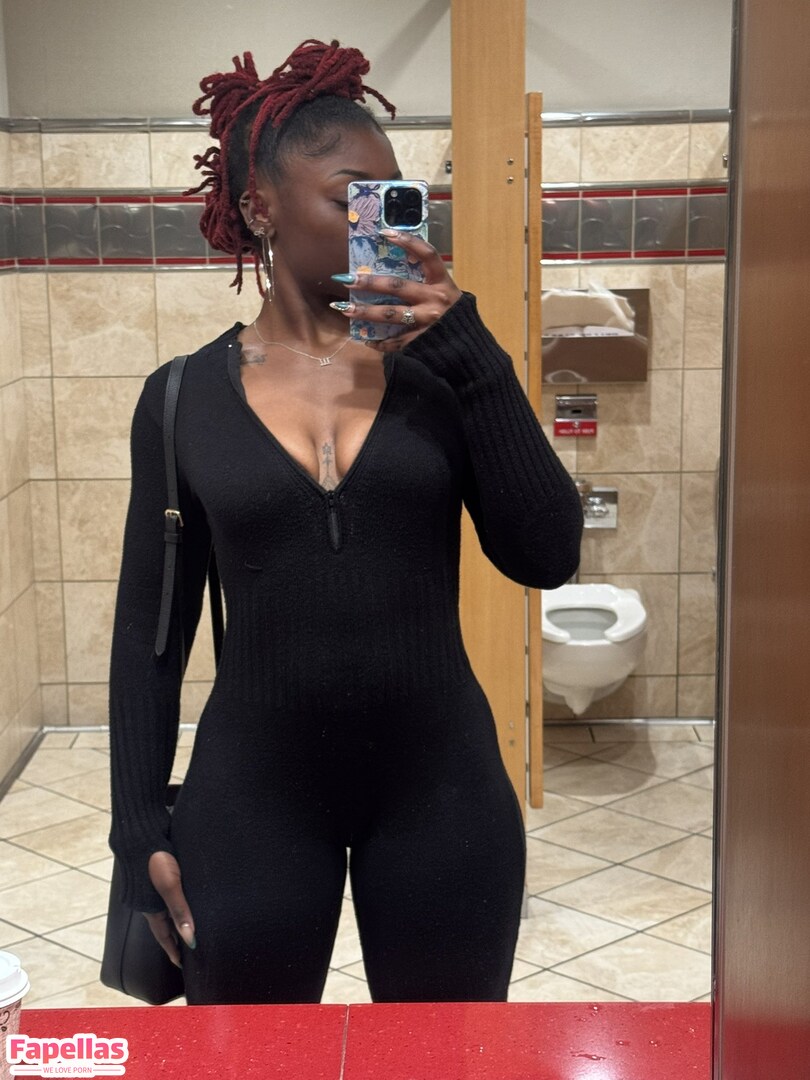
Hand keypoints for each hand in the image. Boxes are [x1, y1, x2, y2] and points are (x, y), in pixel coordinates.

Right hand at [145, 850, 195, 967]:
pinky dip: (173, 903)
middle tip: (189, 947)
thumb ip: (180, 911)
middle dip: (175, 936)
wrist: (140, 831)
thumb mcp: (170, 885)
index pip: (163, 936)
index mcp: (150, 908)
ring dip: (175, 919)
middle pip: (164, 924)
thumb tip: (190, 939)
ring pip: (165, 909)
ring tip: (187, 926)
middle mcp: (148, 901)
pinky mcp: (155, 875)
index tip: (181, 964)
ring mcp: (150, 888)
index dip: (173, 950)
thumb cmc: (155, 857)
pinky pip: (165, 895)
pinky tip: (182, 898)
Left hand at [331, 229, 461, 351]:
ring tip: (345, 308)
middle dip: (369, 282)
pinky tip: (366, 339)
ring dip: (365, 312)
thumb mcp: (444, 290)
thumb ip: (425, 279)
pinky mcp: (421, 341)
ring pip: (391, 314)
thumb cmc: (452, 313)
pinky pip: (396, 341)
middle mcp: (435, 299)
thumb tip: (396, 262)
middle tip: (347, 279)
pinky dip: (379, 342)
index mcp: (442, 281)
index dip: (407, 241)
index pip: (426, 254)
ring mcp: (427, 321)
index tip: (384, 232)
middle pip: (397, 286)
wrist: (469, 344)